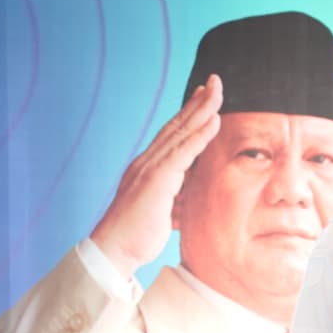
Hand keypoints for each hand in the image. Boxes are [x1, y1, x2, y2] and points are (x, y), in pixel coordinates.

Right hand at [90, 74, 222, 277]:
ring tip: (216, 91)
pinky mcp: (156, 179)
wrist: (116, 251)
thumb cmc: (138, 235)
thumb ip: (176, 199)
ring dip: (200, 109)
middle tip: (214, 81)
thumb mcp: (164, 212)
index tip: (205, 98)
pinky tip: (213, 120)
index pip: (173, 136)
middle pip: (176, 125)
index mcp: (150, 168)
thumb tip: (188, 200)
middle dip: (196, 102)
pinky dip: (199, 134)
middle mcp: (147, 162)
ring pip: (180, 132)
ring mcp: (150, 168)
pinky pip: (182, 151)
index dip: (189, 115)